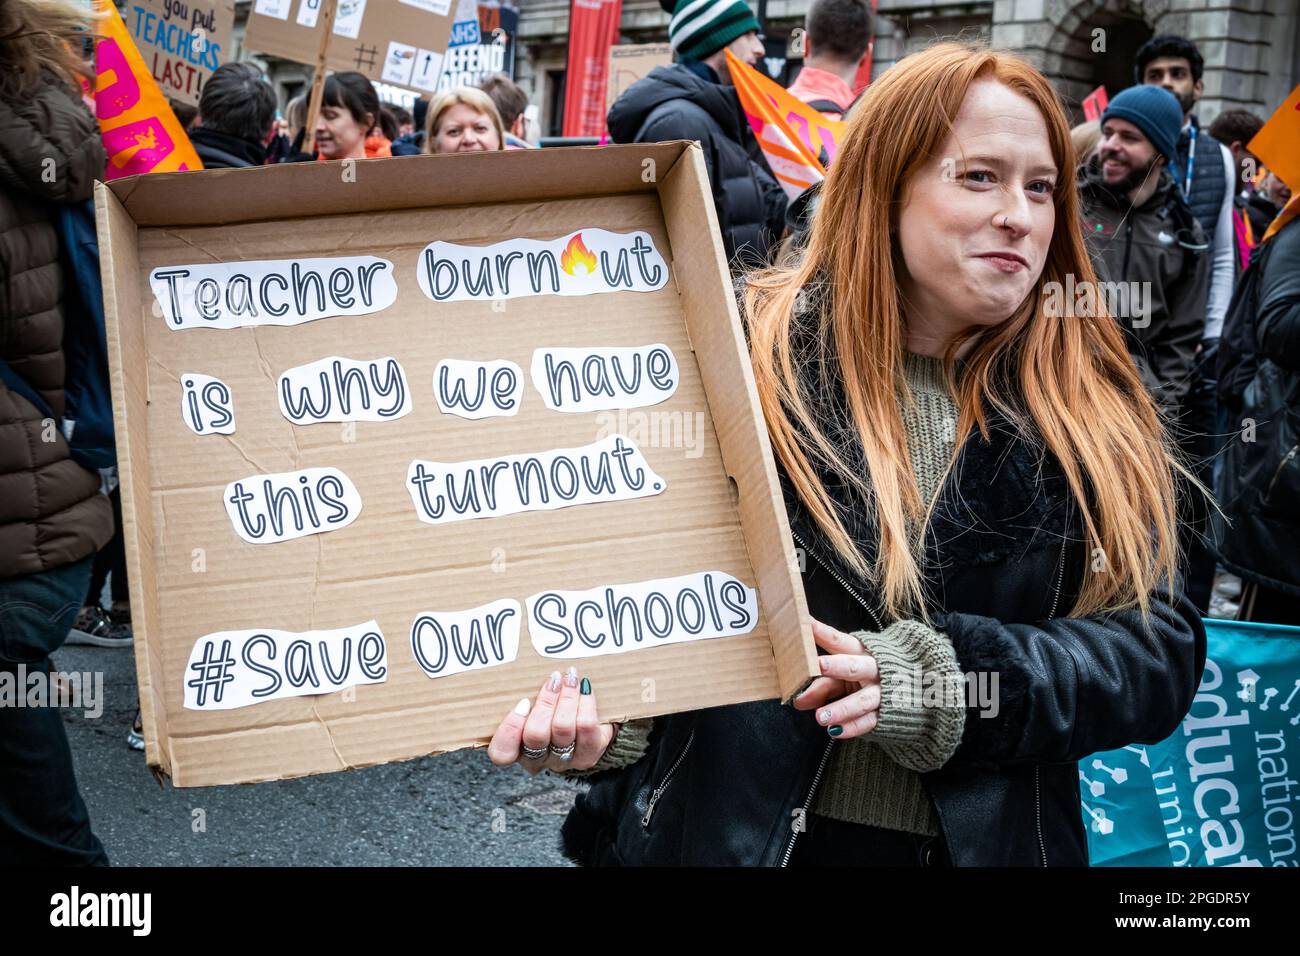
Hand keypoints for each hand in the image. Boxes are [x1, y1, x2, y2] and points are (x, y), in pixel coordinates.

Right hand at [488, 667, 617, 773]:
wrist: (591, 726)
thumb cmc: (552, 710)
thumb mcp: (533, 705)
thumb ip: (526, 697)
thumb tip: (521, 669)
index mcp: (516, 750)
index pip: (502, 753)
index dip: (510, 728)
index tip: (523, 702)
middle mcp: (538, 760)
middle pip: (535, 735)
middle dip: (546, 702)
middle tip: (553, 679)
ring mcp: (563, 760)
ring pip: (562, 729)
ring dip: (567, 697)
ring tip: (570, 678)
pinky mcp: (588, 754)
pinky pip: (587, 728)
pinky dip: (586, 704)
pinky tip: (585, 688)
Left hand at [792, 619, 880, 738]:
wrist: (919, 689)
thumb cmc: (871, 676)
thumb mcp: (849, 674)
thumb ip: (823, 684)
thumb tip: (799, 700)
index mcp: (863, 652)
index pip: (840, 642)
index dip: (823, 633)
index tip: (807, 624)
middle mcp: (874, 670)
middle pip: (855, 666)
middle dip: (837, 666)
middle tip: (819, 665)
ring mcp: (883, 693)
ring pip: (863, 700)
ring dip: (841, 708)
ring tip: (820, 717)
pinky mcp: (888, 714)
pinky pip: (869, 721)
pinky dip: (852, 727)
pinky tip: (835, 731)